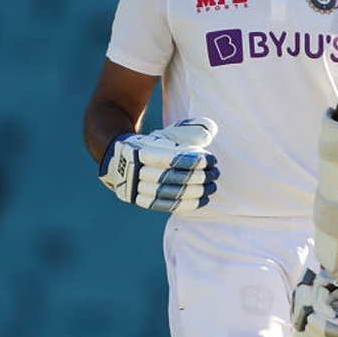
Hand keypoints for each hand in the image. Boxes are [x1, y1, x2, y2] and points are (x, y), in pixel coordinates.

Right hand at [98, 117, 219, 211]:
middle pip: (171, 177)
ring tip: (212, 187)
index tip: (212, 159)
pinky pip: (166, 206)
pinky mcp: (141, 200)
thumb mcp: (170, 133)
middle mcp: (136, 169)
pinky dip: (186, 205)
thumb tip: (209, 134)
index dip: (194, 160)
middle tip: (215, 173)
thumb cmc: (155, 145)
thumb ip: (191, 130)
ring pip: (169, 193)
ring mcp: (136, 187)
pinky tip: (203, 200)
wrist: (121, 159)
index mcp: (142, 149)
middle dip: (198, 177)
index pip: (171, 158)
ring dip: (195, 192)